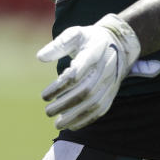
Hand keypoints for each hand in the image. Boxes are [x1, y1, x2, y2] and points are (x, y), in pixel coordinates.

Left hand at [36, 14, 159, 130]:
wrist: (119, 44)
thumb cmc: (90, 39)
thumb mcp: (75, 34)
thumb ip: (58, 45)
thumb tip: (40, 57)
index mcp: (94, 52)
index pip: (77, 72)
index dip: (60, 86)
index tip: (44, 96)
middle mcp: (105, 69)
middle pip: (85, 91)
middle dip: (65, 104)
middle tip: (47, 111)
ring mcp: (110, 82)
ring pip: (93, 103)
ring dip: (75, 115)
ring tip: (57, 123)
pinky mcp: (112, 92)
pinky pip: (101, 109)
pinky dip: (86, 119)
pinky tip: (72, 125)